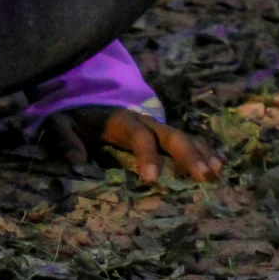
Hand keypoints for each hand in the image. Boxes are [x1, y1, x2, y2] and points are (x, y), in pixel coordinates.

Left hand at [40, 106, 222, 183]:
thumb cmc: (72, 118)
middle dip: (187, 155)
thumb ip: (64, 138)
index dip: (146, 155)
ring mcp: (155, 127)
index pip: (138, 136)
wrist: (82, 99)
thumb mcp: (58, 123)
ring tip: (217, 173)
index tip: (151, 180)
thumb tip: (76, 160)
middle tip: (203, 177)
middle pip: (169, 135)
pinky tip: (220, 164)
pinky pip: (187, 139)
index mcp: (120, 121)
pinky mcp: (161, 134)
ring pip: (183, 137)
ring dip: (201, 153)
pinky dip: (203, 149)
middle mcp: (143, 122)